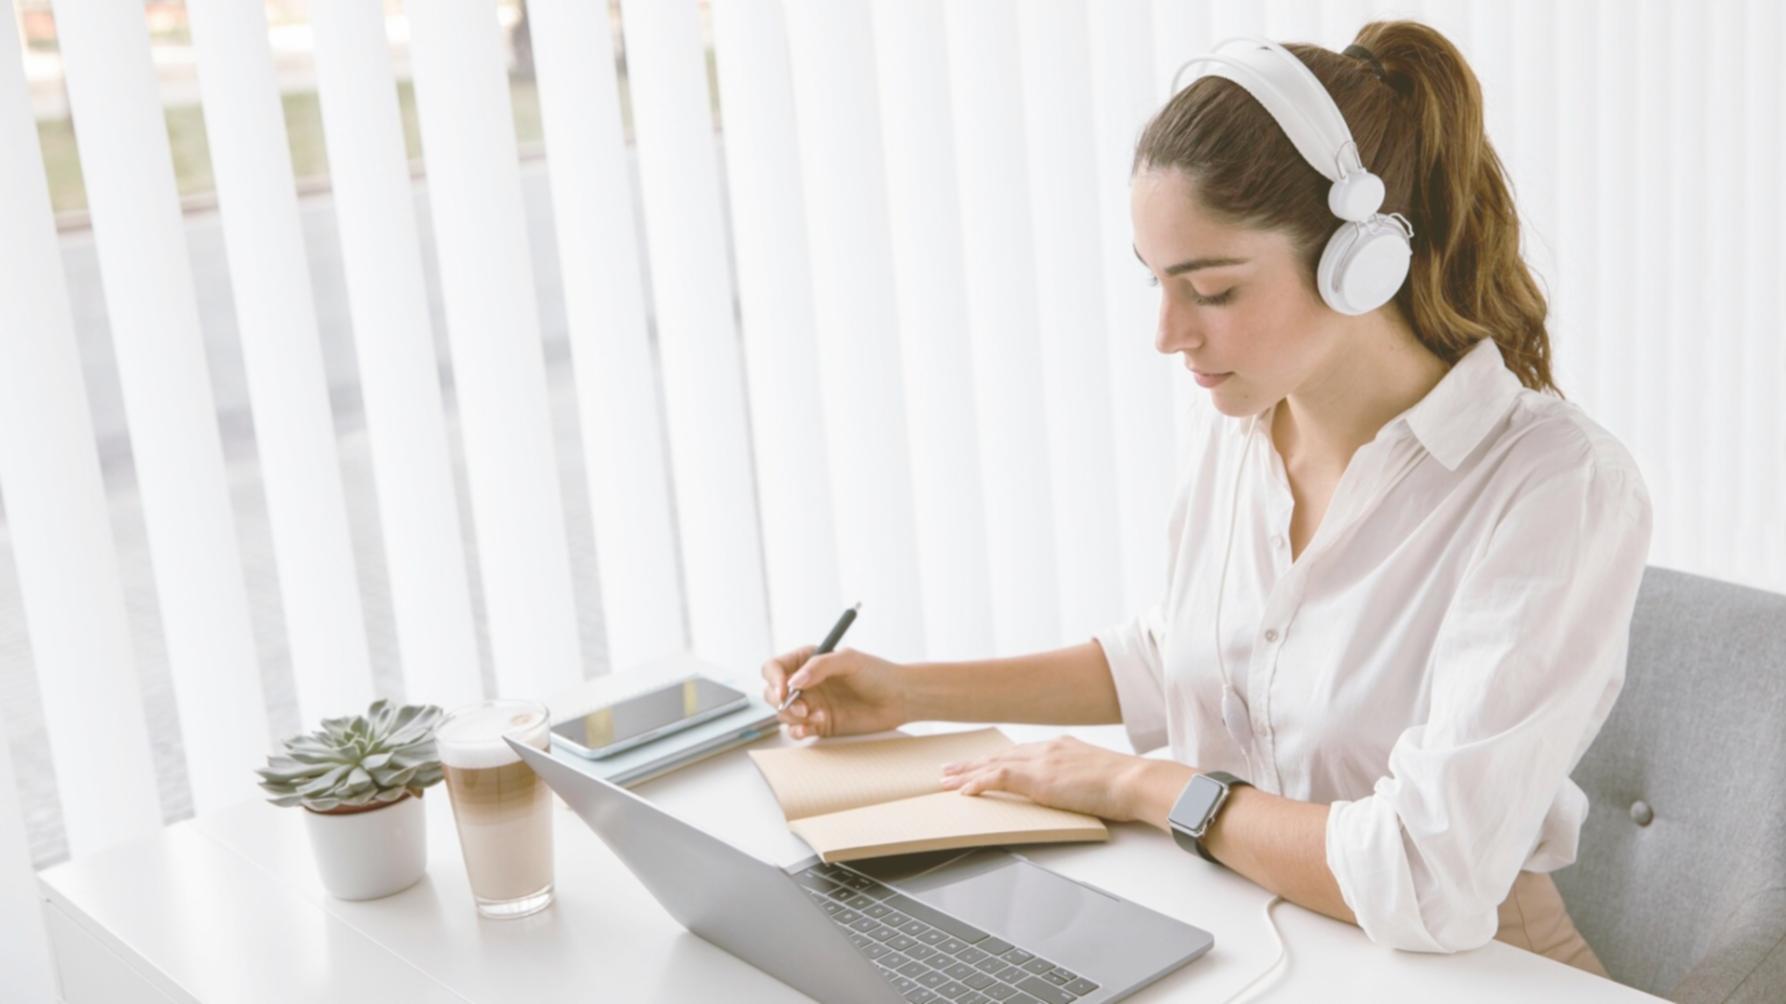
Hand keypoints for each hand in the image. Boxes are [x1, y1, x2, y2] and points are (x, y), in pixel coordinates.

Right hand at [760, 645, 907, 739]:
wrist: (899, 699)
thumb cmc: (878, 673)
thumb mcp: (849, 660)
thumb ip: (820, 666)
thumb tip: (795, 681)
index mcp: (808, 661)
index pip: (775, 668)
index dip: (773, 678)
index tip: (783, 689)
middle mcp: (806, 683)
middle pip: (773, 693)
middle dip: (781, 702)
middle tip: (802, 708)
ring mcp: (812, 704)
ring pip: (783, 714)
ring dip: (793, 718)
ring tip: (817, 717)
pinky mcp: (820, 724)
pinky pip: (797, 730)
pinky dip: (800, 731)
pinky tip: (813, 727)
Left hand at [939, 735, 1148, 821]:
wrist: (1134, 781)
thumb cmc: (1126, 785)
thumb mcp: (1099, 778)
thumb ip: (1081, 780)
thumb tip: (1080, 793)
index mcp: (1062, 748)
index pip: (1020, 753)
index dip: (997, 760)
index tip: (981, 765)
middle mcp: (1047, 749)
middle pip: (1000, 756)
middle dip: (973, 764)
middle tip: (950, 770)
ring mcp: (1041, 760)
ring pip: (992, 765)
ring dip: (966, 774)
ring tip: (945, 781)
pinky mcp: (1038, 776)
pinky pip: (997, 778)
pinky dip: (978, 784)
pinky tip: (963, 792)